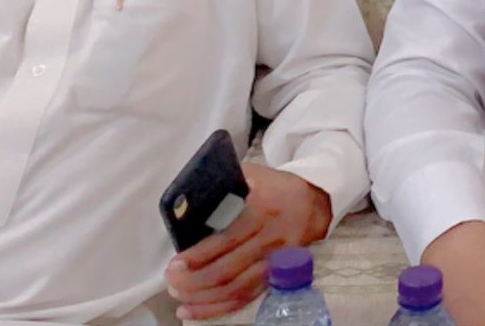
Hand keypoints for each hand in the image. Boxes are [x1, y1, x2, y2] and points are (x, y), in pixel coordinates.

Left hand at [165, 162, 331, 320]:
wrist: (313, 201)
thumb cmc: (274, 187)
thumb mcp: (251, 174)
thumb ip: (223, 182)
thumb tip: (187, 197)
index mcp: (261, 210)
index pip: (227, 239)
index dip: (199, 256)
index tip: (175, 263)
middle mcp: (270, 239)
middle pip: (229, 270)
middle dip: (195, 281)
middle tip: (172, 280)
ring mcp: (275, 261)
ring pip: (236, 289)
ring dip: (204, 298)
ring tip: (179, 296)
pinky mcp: (276, 276)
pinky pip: (246, 298)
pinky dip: (219, 308)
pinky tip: (194, 309)